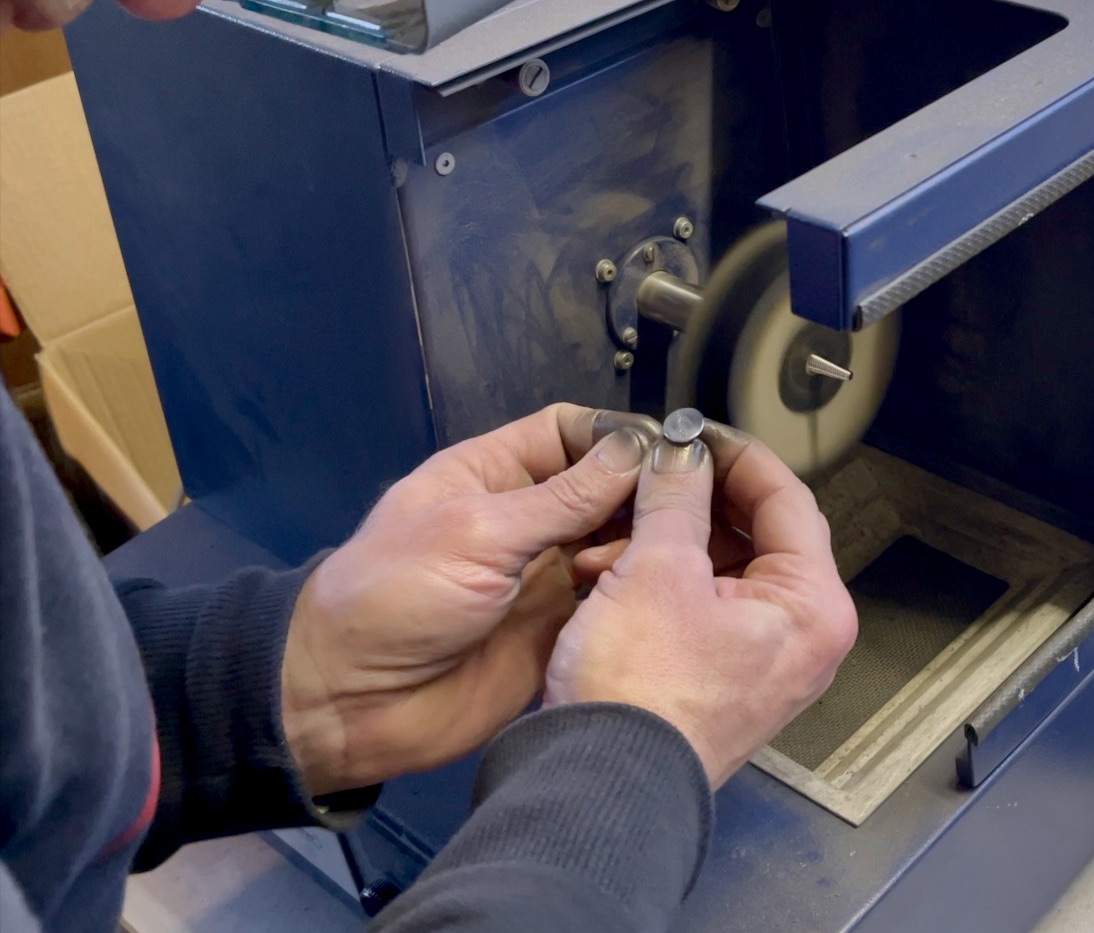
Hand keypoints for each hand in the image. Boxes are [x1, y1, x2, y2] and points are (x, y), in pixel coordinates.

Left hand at [281, 404, 657, 795]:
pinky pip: (614, 599)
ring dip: (649, 541)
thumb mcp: (476, 533)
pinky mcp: (562, 629)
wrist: (350, 706)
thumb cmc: (395, 599)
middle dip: (648, 489)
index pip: (569, 432)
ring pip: (618, 542)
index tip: (674, 450)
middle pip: (606, 486)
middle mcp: (527, 518)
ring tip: (682, 550)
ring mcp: (547, 575)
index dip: (619, 434)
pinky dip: (642, 590)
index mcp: (492, 475)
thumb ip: (561, 497)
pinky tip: (679, 588)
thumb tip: (639, 448)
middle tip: (698, 503)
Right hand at [544, 424, 857, 784]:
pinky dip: (662, 581)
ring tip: (614, 530)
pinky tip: (610, 570)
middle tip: (652, 470)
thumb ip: (676, 497)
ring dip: (668, 539)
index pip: (788, 499)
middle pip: (758, 533)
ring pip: (723, 568)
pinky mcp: (725, 680)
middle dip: (694, 500)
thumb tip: (683, 453)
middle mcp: (803, 637)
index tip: (693, 430)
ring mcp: (766, 662)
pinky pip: (703, 606)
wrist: (599, 785)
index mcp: (813, 607)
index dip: (735, 454)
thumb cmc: (639, 697)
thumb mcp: (655, 569)